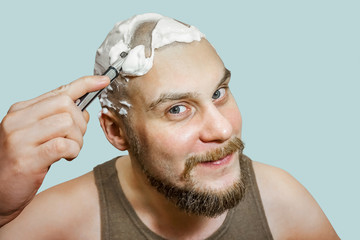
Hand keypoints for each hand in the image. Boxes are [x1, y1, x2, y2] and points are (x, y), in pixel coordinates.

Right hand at [0, 75, 109, 226]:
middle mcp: (18, 120)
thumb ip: (58, 119)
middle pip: (66, 105)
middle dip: (81, 122)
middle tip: (76, 138)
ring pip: (68, 123)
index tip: (104, 80)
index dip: (85, 84)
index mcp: (21, 110)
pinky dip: (73, 151)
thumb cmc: (23, 162)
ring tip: (69, 150)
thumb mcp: (38, 135)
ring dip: (78, 139)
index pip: (59, 91)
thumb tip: (85, 110)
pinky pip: (64, 145)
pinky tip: (67, 157)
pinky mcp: (27, 158)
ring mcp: (20, 138)